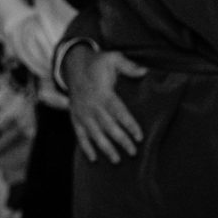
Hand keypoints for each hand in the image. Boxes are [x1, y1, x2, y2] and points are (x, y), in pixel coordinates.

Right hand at [65, 45, 144, 163]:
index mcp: (103, 93)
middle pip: (108, 126)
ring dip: (105, 147)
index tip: (139, 136)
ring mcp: (82, 112)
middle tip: (133, 152)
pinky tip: (94, 158)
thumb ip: (128, 66)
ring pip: (94, 133)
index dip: (129, 124)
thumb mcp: (112, 58)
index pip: (118, 111)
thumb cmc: (96, 63)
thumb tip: (145, 71)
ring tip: (116, 160)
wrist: (73, 64)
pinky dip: (85, 147)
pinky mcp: (75, 116)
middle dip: (120, 140)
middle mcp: (92, 105)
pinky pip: (79, 134)